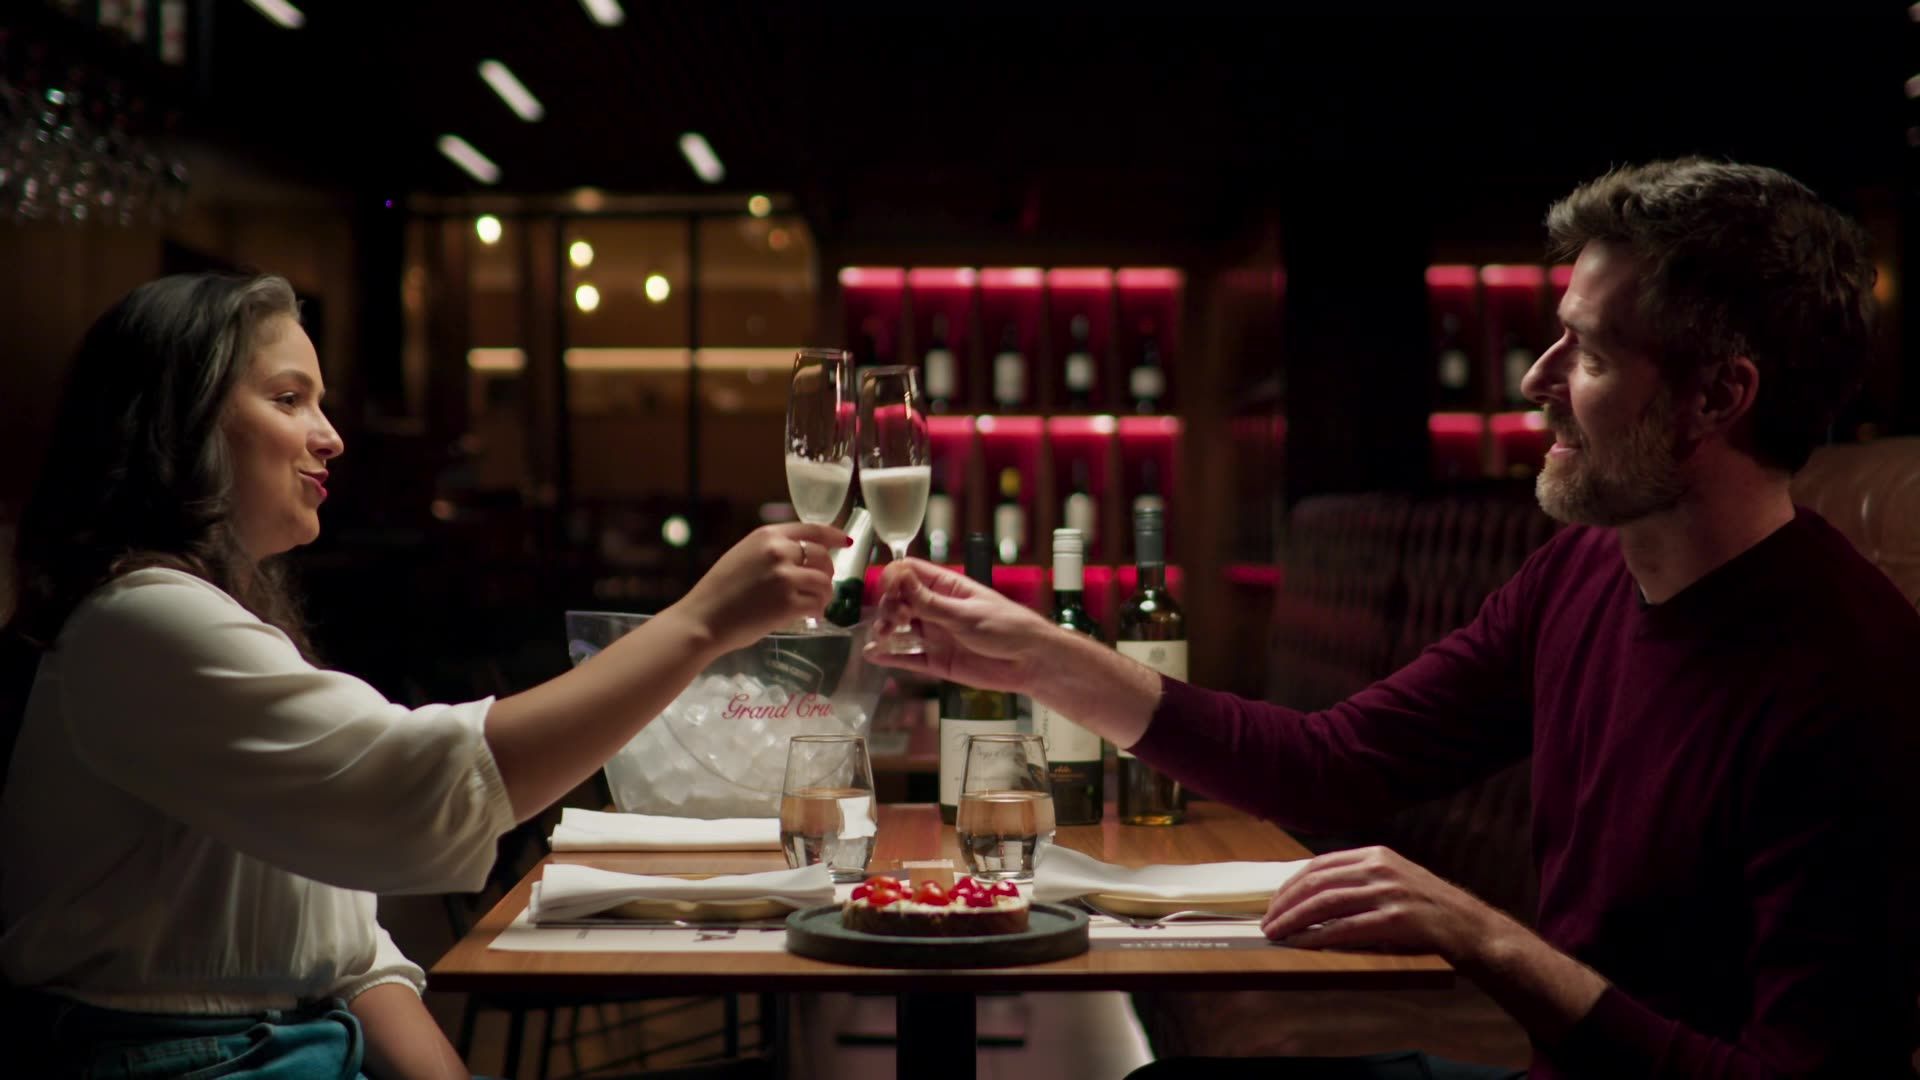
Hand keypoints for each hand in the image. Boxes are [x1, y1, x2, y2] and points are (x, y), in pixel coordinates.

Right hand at [669, 523, 844, 653]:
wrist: (703, 619)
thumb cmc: (719, 592)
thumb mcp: (743, 555)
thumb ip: (771, 551)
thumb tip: (802, 556)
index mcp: (767, 535)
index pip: (811, 529)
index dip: (833, 535)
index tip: (845, 542)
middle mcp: (779, 551)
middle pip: (823, 556)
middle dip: (827, 573)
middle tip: (818, 587)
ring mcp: (785, 576)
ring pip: (824, 582)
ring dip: (823, 595)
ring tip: (813, 604)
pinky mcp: (789, 602)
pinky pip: (817, 604)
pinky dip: (817, 611)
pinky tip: (808, 616)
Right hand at [862, 558, 1058, 692]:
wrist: (1030, 662)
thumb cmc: (1008, 627)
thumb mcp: (966, 613)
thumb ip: (930, 601)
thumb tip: (901, 578)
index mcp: (947, 587)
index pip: (910, 573)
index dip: (894, 579)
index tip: (888, 591)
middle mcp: (937, 609)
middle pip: (899, 601)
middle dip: (889, 607)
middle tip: (893, 620)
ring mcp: (936, 634)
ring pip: (900, 629)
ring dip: (885, 631)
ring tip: (881, 638)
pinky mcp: (937, 661)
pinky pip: (908, 658)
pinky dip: (891, 657)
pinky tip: (875, 655)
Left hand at [1260, 845, 1496, 961]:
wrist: (1467, 925)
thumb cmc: (1425, 906)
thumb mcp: (1391, 879)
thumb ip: (1356, 880)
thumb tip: (1309, 896)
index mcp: (1375, 854)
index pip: (1318, 864)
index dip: (1290, 884)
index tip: (1273, 902)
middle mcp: (1379, 868)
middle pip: (1316, 882)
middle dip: (1285, 903)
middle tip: (1266, 922)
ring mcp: (1387, 892)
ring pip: (1325, 903)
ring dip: (1294, 920)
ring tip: (1275, 933)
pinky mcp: (1395, 919)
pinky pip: (1347, 928)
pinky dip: (1319, 937)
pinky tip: (1302, 944)